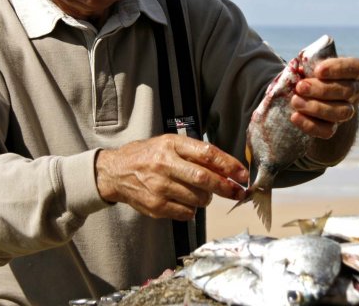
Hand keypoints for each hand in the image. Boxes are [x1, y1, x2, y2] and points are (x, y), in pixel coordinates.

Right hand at [95, 135, 247, 220]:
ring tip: (199, 192)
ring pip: (198, 198)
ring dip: (206, 198)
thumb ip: (195, 154)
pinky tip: (184, 200)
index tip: (243, 175)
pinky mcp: (156, 206)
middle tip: (238, 192)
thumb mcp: (169, 144)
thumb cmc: (148, 156)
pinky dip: (192, 209)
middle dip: (226, 187)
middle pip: (204, 178)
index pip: (207, 153)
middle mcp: (164, 164)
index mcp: (170, 145)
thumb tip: (228, 169)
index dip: (229, 165)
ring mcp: (159, 187)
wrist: (115, 172)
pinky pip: (186, 213)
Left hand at [290, 57, 358, 138]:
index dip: (338, 69)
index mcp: (355, 71)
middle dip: (322, 90)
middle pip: (347, 92)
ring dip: (316, 107)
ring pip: (341, 113)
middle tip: (300, 87)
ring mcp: (347, 111)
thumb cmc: (310, 71)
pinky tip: (295, 116)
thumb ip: (309, 62)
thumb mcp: (310, 62)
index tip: (318, 70)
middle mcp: (357, 92)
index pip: (355, 68)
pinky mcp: (334, 127)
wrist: (302, 90)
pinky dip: (310, 125)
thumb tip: (301, 69)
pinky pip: (327, 131)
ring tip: (296, 101)